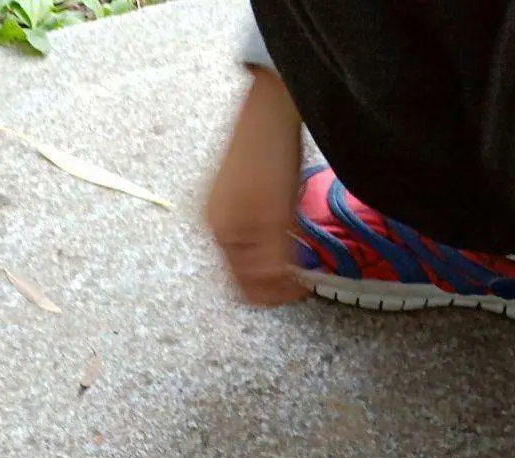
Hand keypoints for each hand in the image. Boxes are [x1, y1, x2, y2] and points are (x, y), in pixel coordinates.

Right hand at [205, 69, 304, 306]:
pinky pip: (248, 231)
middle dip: (270, 278)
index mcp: (221, 232)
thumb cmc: (273, 158)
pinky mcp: (232, 191)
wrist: (272, 105)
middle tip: (300, 272)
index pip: (243, 287)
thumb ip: (270, 259)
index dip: (273, 295)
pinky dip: (266, 239)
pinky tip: (284, 226)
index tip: (300, 289)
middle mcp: (214, 222)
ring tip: (295, 247)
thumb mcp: (275, 216)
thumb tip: (268, 295)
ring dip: (269, 259)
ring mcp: (221, 205)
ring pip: (246, 252)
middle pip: (242, 272)